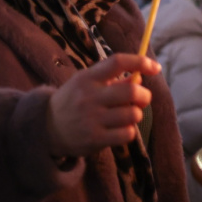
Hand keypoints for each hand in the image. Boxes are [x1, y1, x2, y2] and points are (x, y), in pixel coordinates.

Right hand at [46, 54, 160, 157]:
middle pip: (131, 92)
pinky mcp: (95, 139)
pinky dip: (128, 131)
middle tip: (141, 99)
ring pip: (133, 114)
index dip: (140, 62)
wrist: (46, 128)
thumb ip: (111, 80)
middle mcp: (89, 97)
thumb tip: (140, 79)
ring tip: (125, 116)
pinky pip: (127, 134)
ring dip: (135, 115)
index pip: (118, 61)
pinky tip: (119, 129)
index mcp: (88, 78)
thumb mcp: (86, 84)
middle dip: (144, 96)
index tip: (155, 67)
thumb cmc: (74, 101)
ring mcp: (92, 119)